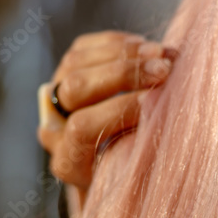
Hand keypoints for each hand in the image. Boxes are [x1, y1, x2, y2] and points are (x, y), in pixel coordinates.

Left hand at [37, 30, 176, 209]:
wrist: (113, 165)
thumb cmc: (133, 173)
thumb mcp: (138, 173)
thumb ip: (143, 147)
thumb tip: (162, 108)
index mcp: (69, 162)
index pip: (83, 127)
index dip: (119, 110)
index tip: (155, 101)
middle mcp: (53, 129)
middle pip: (77, 87)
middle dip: (124, 73)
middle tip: (164, 70)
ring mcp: (54, 98)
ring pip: (77, 62)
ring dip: (125, 53)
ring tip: (163, 54)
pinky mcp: (64, 73)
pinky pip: (83, 47)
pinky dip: (117, 43)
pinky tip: (147, 48)